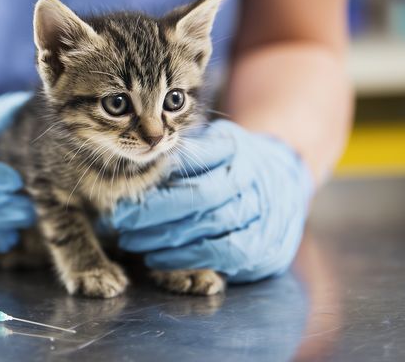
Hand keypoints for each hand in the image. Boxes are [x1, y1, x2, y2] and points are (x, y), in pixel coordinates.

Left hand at [111, 120, 313, 282]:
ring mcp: (263, 212)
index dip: (156, 177)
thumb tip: (135, 166)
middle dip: (154, 211)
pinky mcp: (267, 244)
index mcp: (234, 148)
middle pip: (200, 195)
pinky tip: (160, 260)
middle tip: (121, 221)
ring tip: (133, 242)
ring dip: (166, 238)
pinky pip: (226, 254)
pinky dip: (189, 259)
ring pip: (211, 226)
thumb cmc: (228, 163)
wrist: (284, 181)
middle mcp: (253, 178)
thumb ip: (180, 154)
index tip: (124, 191)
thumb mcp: (206, 145)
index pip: (192, 161)